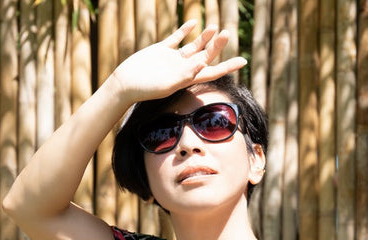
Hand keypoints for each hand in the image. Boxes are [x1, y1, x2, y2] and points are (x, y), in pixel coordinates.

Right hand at [109, 20, 247, 103]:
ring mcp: (173, 58)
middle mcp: (183, 68)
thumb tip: (205, 61)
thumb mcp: (168, 84)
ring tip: (215, 27)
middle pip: (205, 54)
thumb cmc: (146, 89)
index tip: (243, 60)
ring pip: (193, 45)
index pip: (213, 71)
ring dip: (204, 37)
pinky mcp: (161, 50)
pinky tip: (194, 23)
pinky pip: (177, 38)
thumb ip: (187, 73)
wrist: (124, 84)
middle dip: (217, 45)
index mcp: (188, 78)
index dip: (228, 66)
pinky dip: (185, 30)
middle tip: (227, 33)